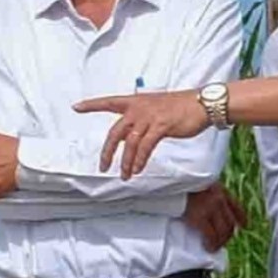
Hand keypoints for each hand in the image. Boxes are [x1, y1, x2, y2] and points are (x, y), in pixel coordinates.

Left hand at [82, 90, 206, 176]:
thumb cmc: (181, 107)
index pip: (109, 102)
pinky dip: (139, 160)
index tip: (76, 107)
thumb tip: (131, 135)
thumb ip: (141, 119)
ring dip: (125, 162)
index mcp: (136, 102)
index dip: (92, 104)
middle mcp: (139, 108)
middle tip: (102, 167)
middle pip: (115, 132)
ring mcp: (149, 117)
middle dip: (107, 151)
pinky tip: (137, 170)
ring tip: (124, 175)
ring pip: (129, 143)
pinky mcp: (161, 126)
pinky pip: (145, 146)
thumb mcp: (156, 108)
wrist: (201, 103)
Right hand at [185, 183, 241, 252]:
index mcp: (219, 189)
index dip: (241, 218)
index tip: (244, 226)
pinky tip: (208, 247)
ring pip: (223, 231)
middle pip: (230, 222)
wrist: (170, 180)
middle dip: (227, 235)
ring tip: (213, 247)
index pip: (235, 206)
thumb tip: (205, 203)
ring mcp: (211, 208)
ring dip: (220, 242)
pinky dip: (211, 244)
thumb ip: (206, 191)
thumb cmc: (179, 182)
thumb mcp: (199, 182)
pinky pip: (211, 235)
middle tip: (220, 243)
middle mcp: (219, 198)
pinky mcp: (200, 217)